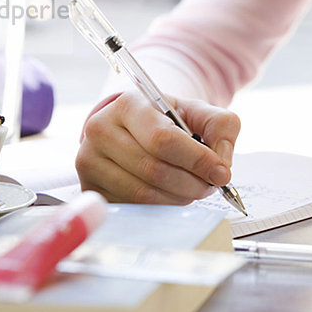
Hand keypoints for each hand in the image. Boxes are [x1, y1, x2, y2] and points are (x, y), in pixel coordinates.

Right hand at [76, 91, 239, 204]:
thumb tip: (222, 164)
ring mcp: (89, 160)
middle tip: (210, 186)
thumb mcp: (200, 113)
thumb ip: (222, 128)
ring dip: (178, 198)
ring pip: (144, 194)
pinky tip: (170, 195)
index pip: (163, 139)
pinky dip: (160, 207)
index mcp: (128, 104)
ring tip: (192, 189)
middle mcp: (100, 129)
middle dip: (192, 183)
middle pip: (154, 170)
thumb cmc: (171, 122)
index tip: (221, 173)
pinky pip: (132, 207)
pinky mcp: (90, 187)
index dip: (197, 160)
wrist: (137, 130)